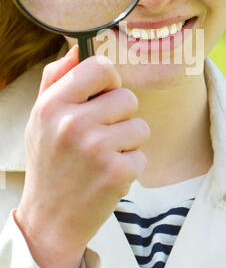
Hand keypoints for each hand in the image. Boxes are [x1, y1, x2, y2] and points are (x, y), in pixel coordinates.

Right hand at [15, 46, 149, 267]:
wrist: (50, 218)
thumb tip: (78, 48)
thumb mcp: (40, 118)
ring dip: (127, 142)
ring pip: (140, 126)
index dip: (109, 80)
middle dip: (120, 116)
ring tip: (103, 156)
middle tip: (100, 136)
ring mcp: (96, 148)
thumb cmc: (49, 161)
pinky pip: (142, 154)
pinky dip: (130, 166)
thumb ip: (56, 78)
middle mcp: (73, 123)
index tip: (104, 95)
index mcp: (53, 105)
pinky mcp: (116, 172)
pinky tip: (107, 175)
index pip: (101, 67)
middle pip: (127, 97)